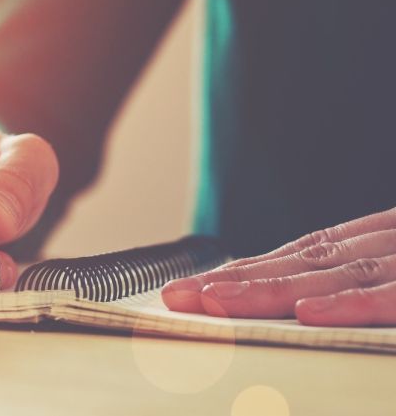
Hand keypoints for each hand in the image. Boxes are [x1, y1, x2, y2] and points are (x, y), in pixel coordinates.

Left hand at [162, 208, 395, 325]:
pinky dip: (350, 303)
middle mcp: (391, 242)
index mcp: (384, 238)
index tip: (195, 288)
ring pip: (337, 273)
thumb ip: (369, 278)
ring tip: (214, 301)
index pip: (305, 255)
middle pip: (305, 262)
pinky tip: (307, 313)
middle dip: (236, 280)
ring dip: (271, 289)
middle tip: (177, 295)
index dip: (247, 271)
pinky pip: (393, 295)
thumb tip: (310, 302)